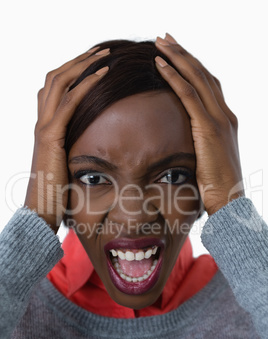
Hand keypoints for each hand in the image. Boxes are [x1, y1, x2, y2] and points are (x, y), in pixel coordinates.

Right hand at [24, 48, 108, 232]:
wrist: (40, 210)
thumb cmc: (56, 192)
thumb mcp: (67, 163)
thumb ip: (74, 149)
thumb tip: (94, 145)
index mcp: (46, 127)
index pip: (55, 88)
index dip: (73, 71)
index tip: (94, 62)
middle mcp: (41, 122)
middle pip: (55, 77)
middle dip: (78, 60)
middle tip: (101, 50)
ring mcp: (43, 128)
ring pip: (59, 82)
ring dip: (83, 64)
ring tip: (104, 54)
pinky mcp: (50, 137)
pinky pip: (69, 102)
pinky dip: (86, 84)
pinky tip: (103, 74)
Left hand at [155, 33, 243, 214]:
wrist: (229, 201)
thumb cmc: (216, 186)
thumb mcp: (209, 158)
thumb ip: (200, 143)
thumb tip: (184, 142)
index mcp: (225, 120)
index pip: (209, 85)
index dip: (193, 66)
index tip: (177, 53)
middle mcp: (225, 114)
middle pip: (204, 74)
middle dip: (184, 53)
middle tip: (166, 38)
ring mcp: (219, 120)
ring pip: (197, 78)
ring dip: (178, 57)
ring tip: (161, 42)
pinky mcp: (208, 129)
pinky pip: (189, 96)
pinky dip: (174, 78)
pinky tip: (160, 65)